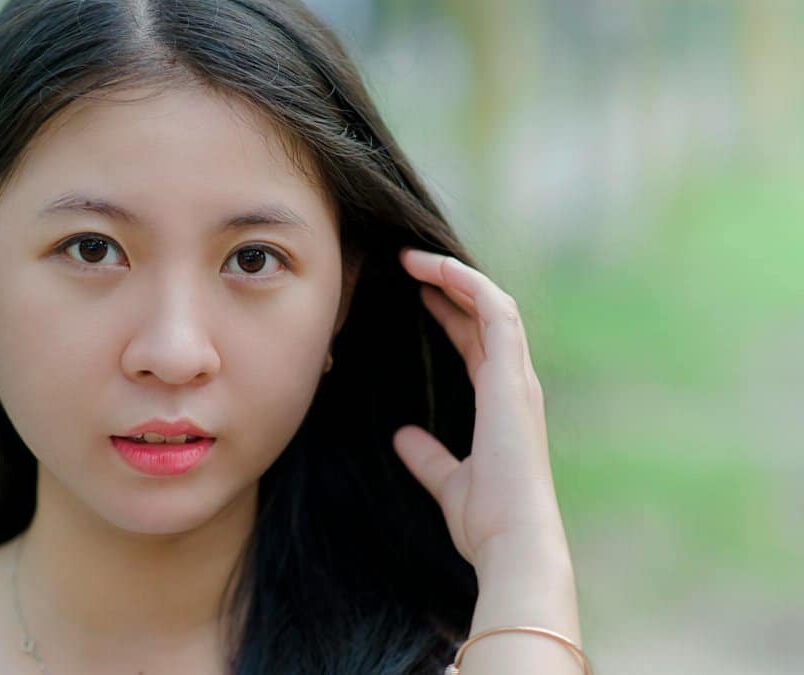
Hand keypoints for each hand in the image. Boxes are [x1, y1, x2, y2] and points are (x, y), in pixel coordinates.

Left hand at [394, 248, 567, 570]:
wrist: (512, 542)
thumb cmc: (487, 521)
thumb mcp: (447, 481)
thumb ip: (428, 457)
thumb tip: (402, 438)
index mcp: (502, 405)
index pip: (477, 342)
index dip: (450, 313)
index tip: (417, 292)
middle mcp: (515, 385)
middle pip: (484, 316)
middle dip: (450, 284)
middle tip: (408, 262)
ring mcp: (518, 379)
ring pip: (493, 304)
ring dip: (454, 275)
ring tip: (414, 257)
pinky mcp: (513, 377)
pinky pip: (497, 312)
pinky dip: (469, 285)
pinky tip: (438, 269)